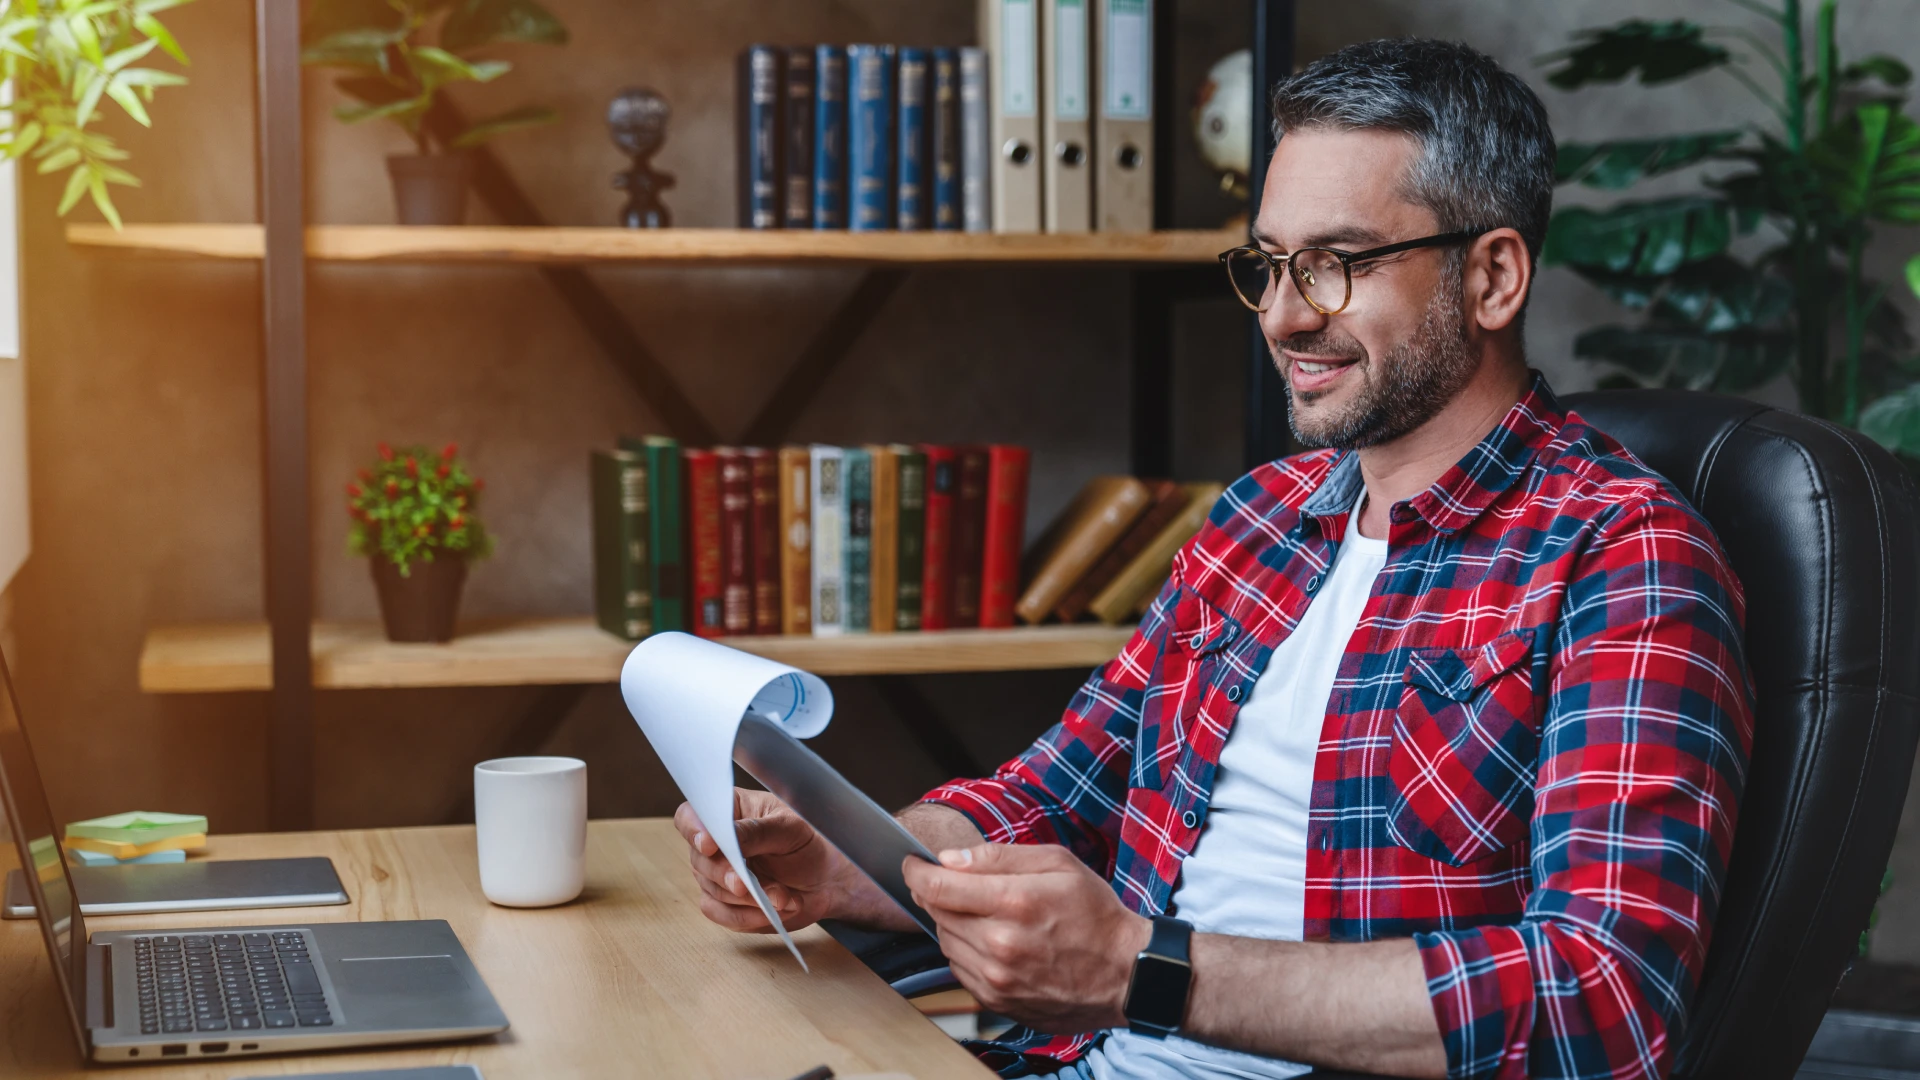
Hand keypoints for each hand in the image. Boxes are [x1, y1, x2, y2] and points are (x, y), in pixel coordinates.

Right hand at [674, 788, 879, 933]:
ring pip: (712, 890)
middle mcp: (717, 843)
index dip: (694, 829)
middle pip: (699, 859)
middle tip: (747, 885)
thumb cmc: (811, 840)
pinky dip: (748, 917)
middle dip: (726, 875)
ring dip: (749, 899)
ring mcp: (719, 875)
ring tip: (784, 898)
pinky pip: (722, 915)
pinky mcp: (728, 904)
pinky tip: (774, 912)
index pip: (690, 816)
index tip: (710, 845)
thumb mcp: (790, 828)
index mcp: (728, 811)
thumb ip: (757, 832)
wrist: (830, 877)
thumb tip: (727, 837)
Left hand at [904, 843, 1150, 1033]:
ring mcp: (996, 978)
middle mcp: (999, 944)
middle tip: (958, 885)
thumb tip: (950, 859)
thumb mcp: (1058, 864)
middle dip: (939, 894)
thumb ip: (998, 857)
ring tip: (987, 914)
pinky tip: (994, 941)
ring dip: (953, 924)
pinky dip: (967, 951)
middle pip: (937, 914)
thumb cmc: (1095, 913)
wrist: (1125, 973)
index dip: (916, 872)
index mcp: (1013, 903)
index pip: (937, 887)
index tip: (911, 864)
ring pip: (945, 942)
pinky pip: (960, 969)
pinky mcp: (997, 1000)